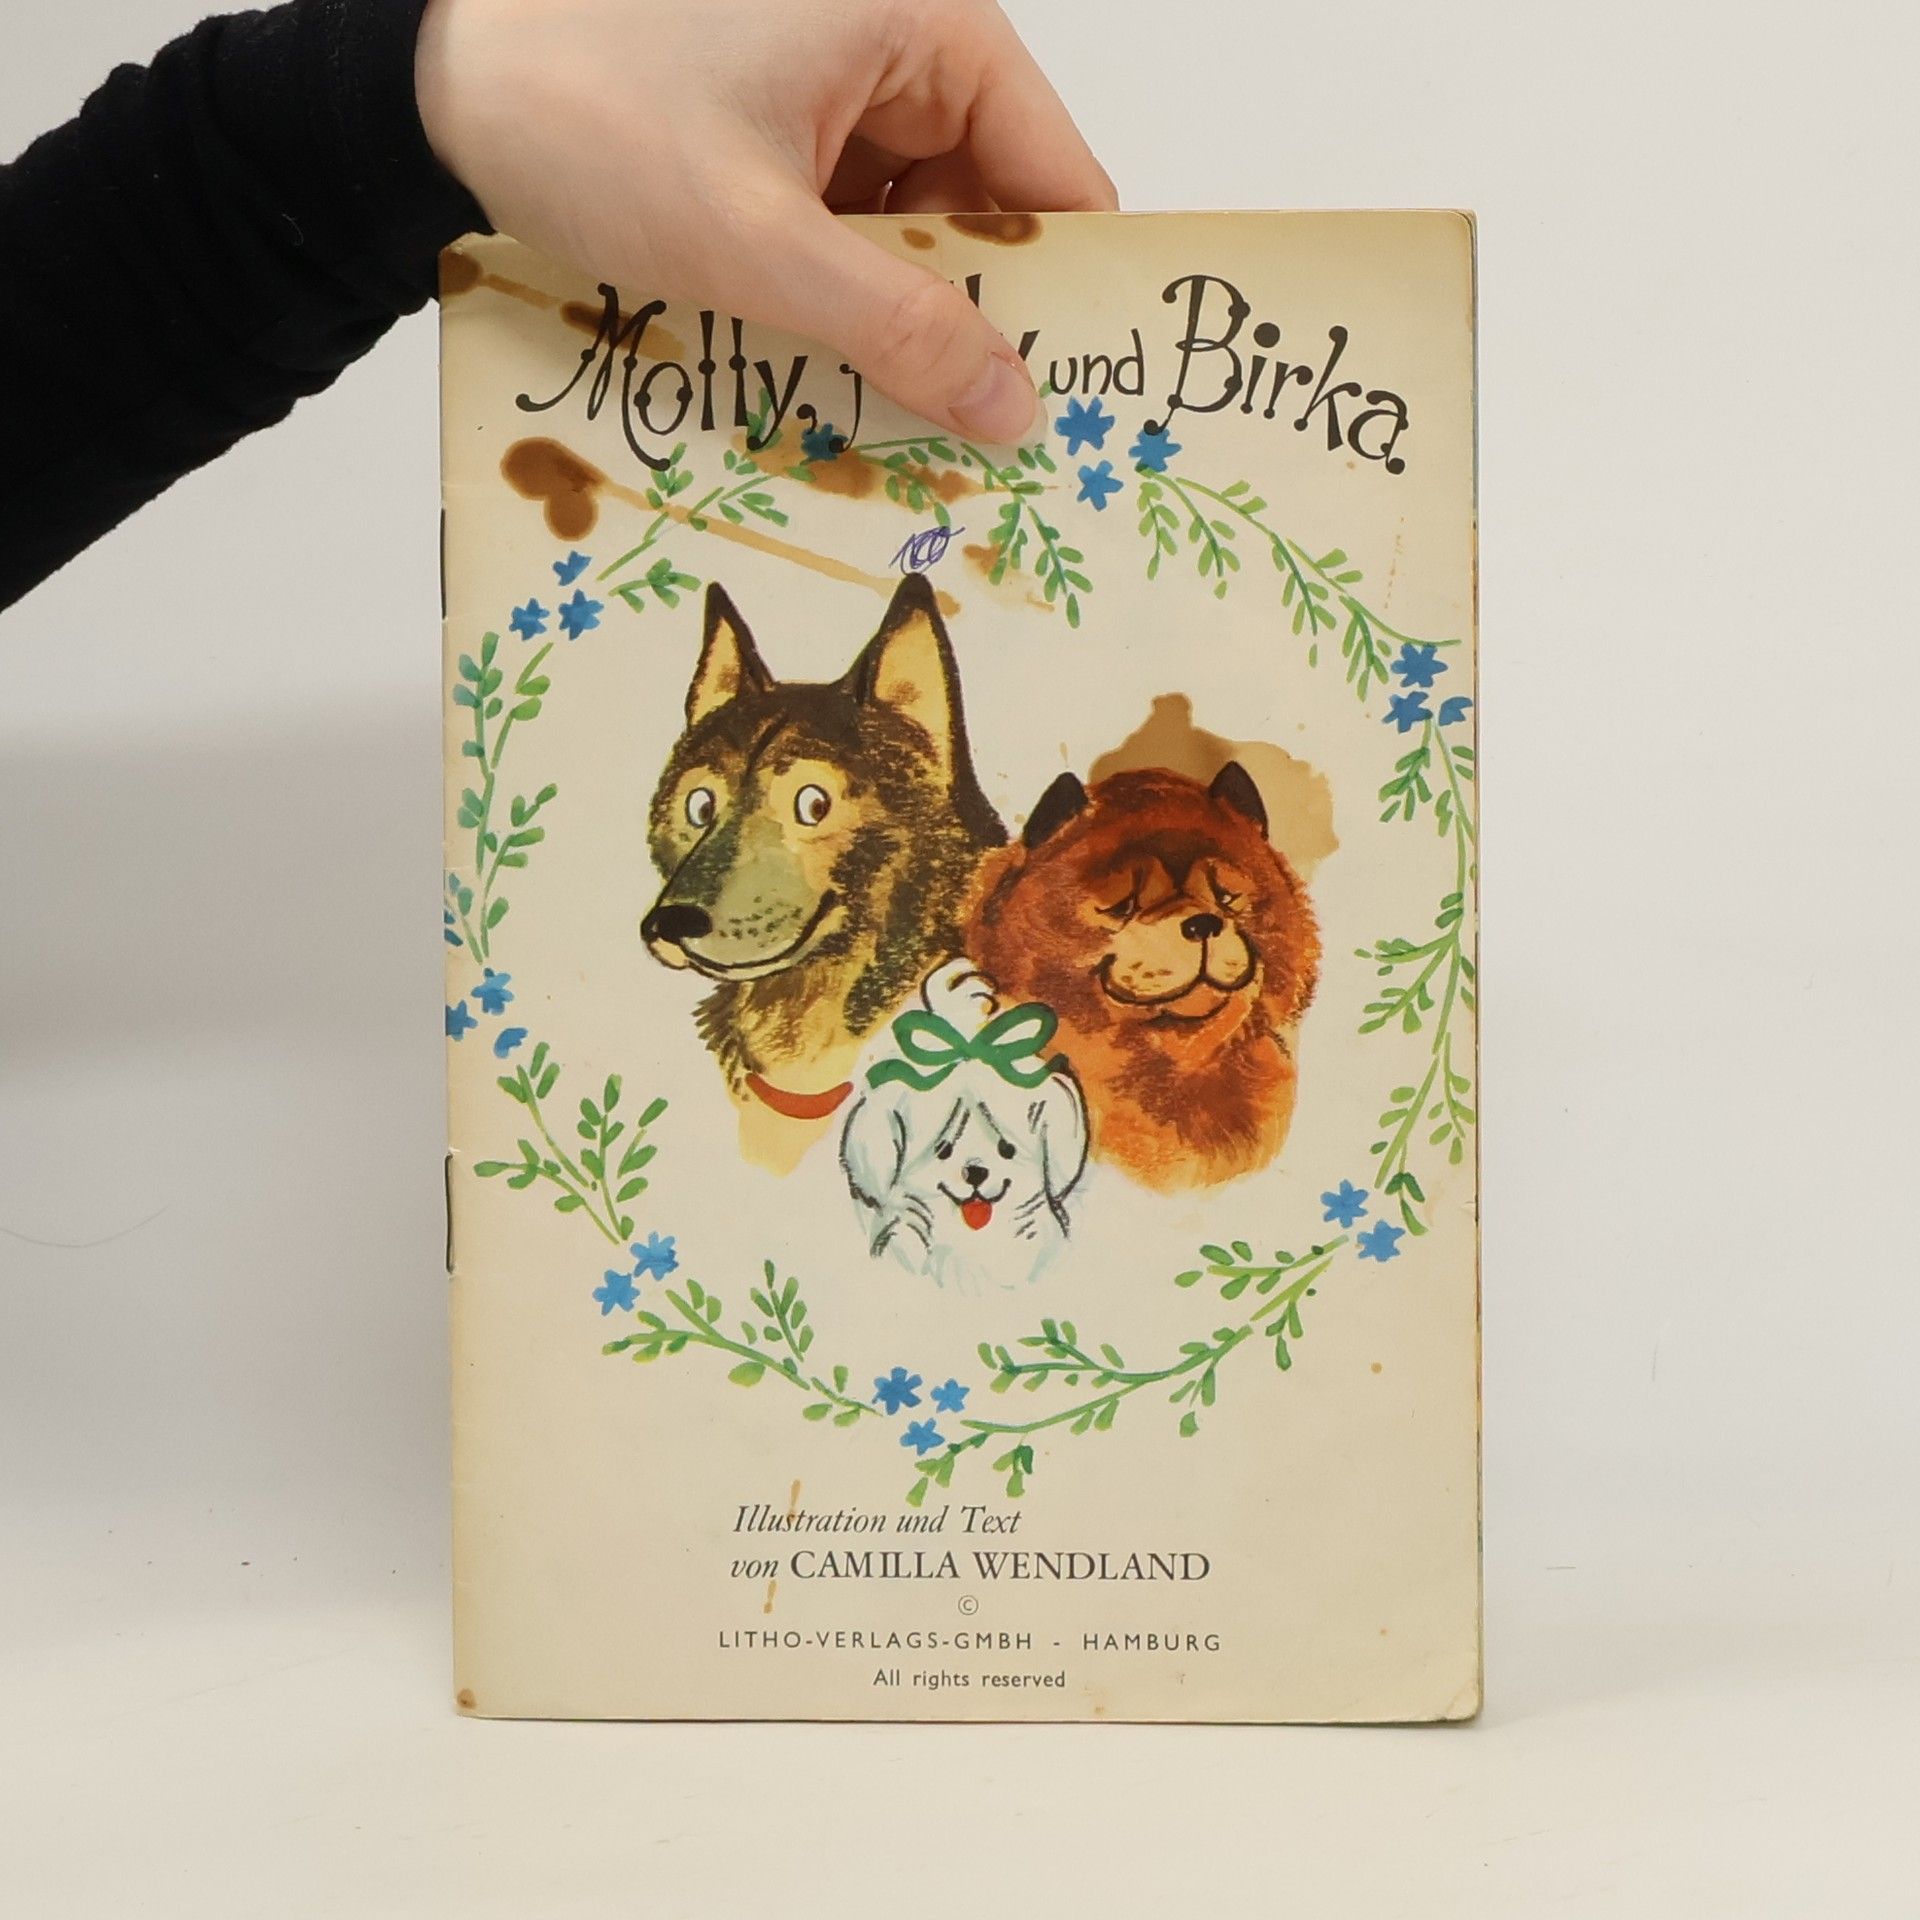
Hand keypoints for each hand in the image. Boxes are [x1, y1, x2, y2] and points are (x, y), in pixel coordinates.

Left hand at [414, 0, 1115, 442]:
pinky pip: (847, 228)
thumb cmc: (586, 115)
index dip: (1064, 290)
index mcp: (922, 23)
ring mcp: (833, 87)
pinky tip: (818, 366)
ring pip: (913, 231)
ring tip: (879, 416)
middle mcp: (894, 43)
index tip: (1064, 406)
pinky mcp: (779, 128)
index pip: (1054, 171)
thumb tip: (1016, 406)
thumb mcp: (760, 242)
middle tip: (966, 444)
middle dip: (968, 321)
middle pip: (985, 209)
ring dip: (895, 323)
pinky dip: (837, 297)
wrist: (430, 85)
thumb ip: (899, 329)